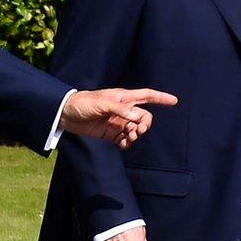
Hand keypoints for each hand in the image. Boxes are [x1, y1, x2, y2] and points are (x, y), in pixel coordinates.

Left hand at [60, 87, 178, 149]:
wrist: (66, 114)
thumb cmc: (83, 103)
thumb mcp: (101, 104)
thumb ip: (120, 110)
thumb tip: (137, 117)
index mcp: (123, 98)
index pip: (147, 96)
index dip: (161, 98)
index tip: (174, 101)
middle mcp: (123, 110)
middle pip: (144, 117)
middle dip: (145, 124)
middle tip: (137, 130)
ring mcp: (118, 122)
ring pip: (136, 129)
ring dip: (137, 135)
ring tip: (129, 138)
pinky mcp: (111, 133)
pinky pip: (125, 140)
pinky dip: (128, 143)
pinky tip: (124, 145)